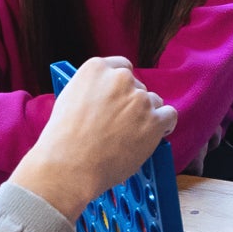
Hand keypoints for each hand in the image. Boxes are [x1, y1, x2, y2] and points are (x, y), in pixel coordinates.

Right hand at [10, 56, 176, 221]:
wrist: (69, 164)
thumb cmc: (63, 137)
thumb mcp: (69, 98)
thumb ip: (92, 89)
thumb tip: (106, 95)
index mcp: (97, 68)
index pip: (121, 67)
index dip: (121, 86)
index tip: (120, 97)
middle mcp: (120, 78)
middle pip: (137, 86)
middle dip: (131, 103)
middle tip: (120, 123)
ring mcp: (139, 99)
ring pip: (153, 102)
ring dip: (146, 115)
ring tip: (130, 134)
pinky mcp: (154, 121)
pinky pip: (169, 116)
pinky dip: (164, 125)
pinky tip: (154, 134)